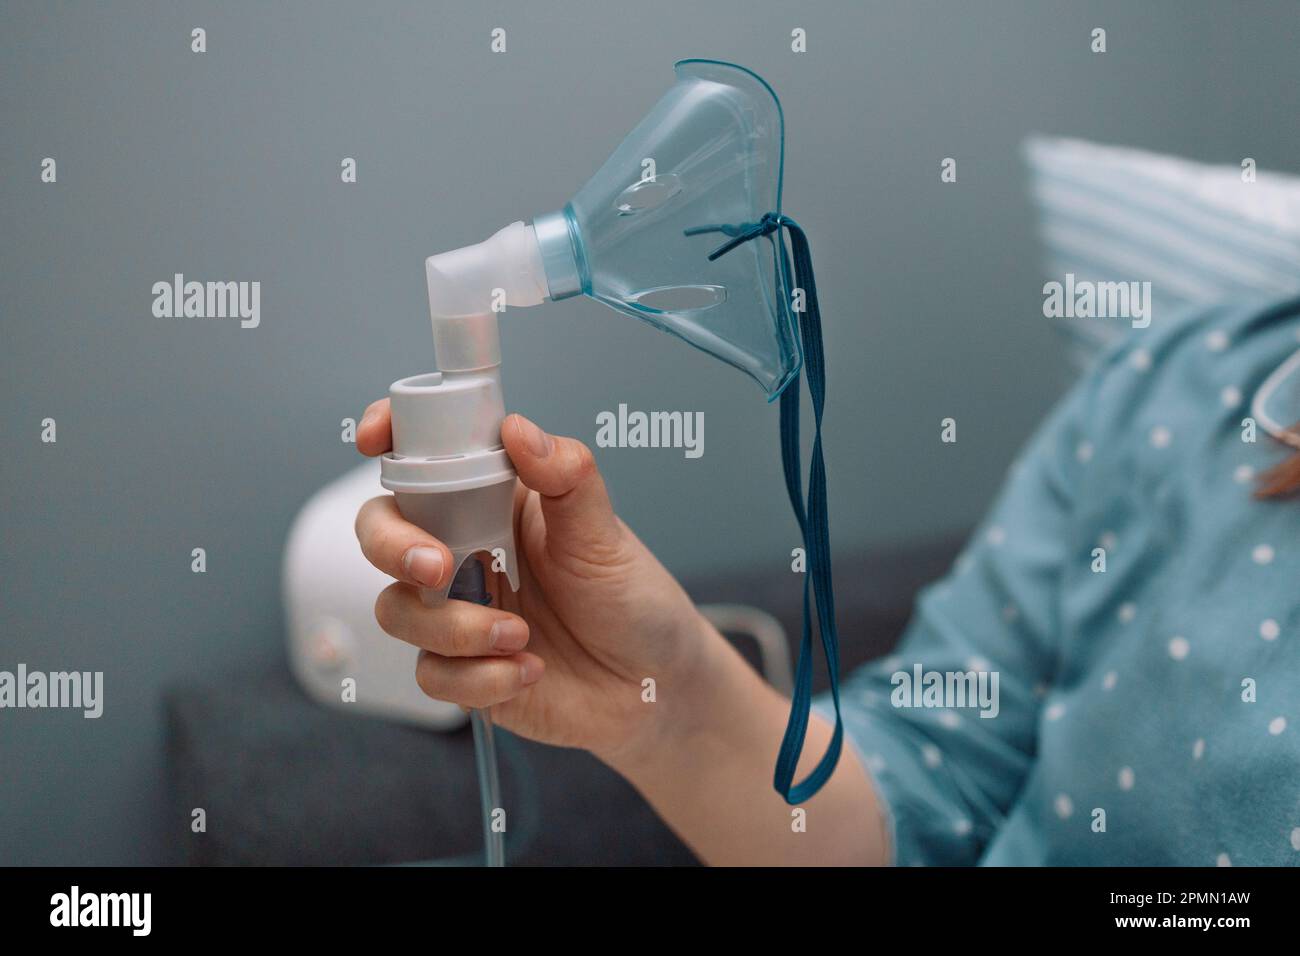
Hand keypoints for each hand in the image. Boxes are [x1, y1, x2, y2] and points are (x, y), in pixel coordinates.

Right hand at [354, 400, 730, 767]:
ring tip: (521, 636)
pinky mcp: (461, 669)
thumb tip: (518, 430)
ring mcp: (458, 609)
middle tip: (440, 568)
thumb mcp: (606, 534)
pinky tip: (529, 671)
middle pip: (382, 530)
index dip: (389, 435)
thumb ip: (566, 477)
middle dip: (395, 547)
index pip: (425, 455)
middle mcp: (465, 549)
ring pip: (397, 609)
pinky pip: (431, 673)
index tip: (375, 439)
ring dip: (456, 628)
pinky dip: (480, 677)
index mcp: (494, 500)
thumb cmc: (632, 599)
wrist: (655, 685)